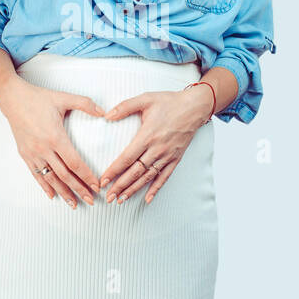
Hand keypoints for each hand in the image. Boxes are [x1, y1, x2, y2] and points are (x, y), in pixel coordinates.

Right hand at [0, 77, 104, 207]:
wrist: (12, 99)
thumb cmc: (38, 98)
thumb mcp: (63, 98)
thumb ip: (85, 104)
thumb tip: (104, 111)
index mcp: (55, 137)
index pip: (75, 162)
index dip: (87, 176)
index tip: (97, 186)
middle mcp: (44, 148)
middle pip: (64, 175)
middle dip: (79, 189)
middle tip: (91, 200)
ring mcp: (33, 153)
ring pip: (51, 178)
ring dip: (64, 193)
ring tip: (74, 204)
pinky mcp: (25, 155)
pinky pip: (36, 175)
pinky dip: (45, 187)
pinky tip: (53, 196)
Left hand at [98, 85, 212, 204]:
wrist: (195, 107)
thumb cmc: (170, 102)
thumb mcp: (146, 99)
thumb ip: (125, 106)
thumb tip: (107, 115)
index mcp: (148, 135)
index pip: (127, 158)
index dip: (114, 171)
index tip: (103, 181)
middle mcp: (157, 149)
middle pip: (135, 172)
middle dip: (120, 186)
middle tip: (108, 197)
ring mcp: (167, 155)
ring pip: (148, 177)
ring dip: (134, 190)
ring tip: (121, 200)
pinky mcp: (175, 158)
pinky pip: (164, 176)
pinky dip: (156, 189)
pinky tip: (148, 198)